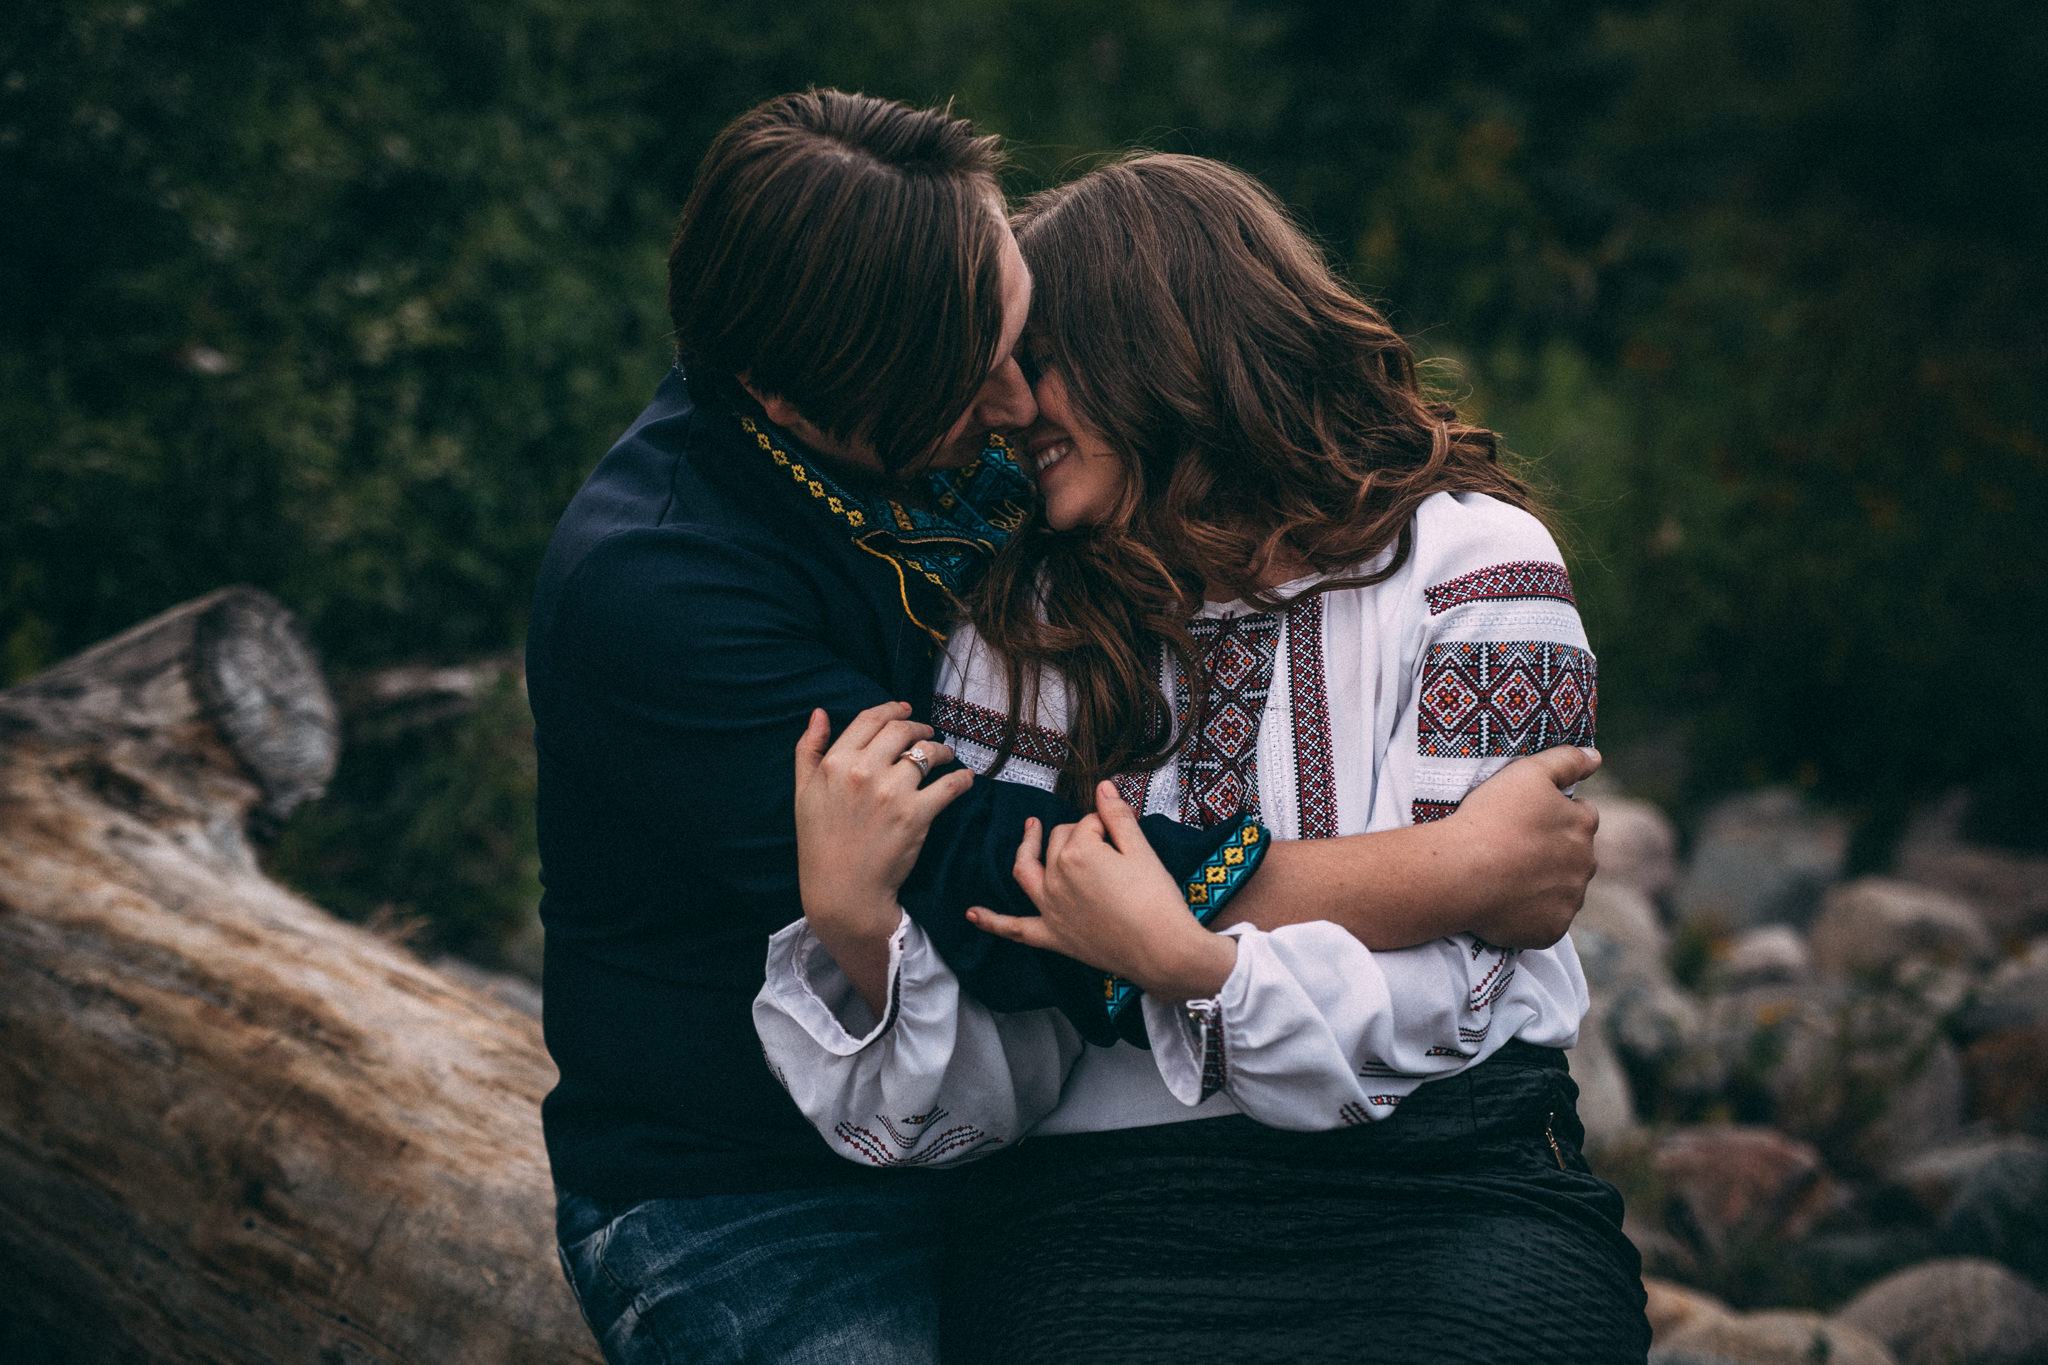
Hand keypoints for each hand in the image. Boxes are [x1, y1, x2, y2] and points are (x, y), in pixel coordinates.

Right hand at [794, 702, 972, 1010]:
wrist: (842, 892)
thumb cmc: (820, 843)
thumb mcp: (803, 792)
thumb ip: (808, 749)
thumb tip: (819, 713)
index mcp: (835, 762)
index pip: (869, 719)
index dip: (892, 709)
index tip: (906, 710)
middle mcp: (863, 771)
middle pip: (901, 731)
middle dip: (919, 727)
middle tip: (929, 734)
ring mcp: (891, 792)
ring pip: (927, 753)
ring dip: (942, 750)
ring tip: (946, 755)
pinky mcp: (916, 815)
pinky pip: (949, 785)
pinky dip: (962, 779)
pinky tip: (966, 780)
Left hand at [968, 782, 1236, 1002]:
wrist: (1164, 951)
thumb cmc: (1157, 900)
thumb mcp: (1142, 850)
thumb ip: (1117, 816)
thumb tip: (1103, 787)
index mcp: (1077, 852)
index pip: (1089, 824)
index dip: (1110, 827)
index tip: (1127, 838)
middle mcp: (1056, 877)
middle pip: (1060, 841)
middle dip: (1081, 835)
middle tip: (1110, 845)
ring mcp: (1050, 908)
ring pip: (1027, 870)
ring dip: (1025, 849)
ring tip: (1030, 830)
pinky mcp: (1052, 936)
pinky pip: (1015, 928)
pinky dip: (992, 921)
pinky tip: (972, 913)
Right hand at [1446, 746, 1600, 948]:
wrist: (1461, 872)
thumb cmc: (1491, 818)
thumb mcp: (1527, 773)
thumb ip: (1566, 760)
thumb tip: (1597, 756)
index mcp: (1584, 825)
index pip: (1581, 816)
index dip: (1553, 815)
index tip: (1525, 819)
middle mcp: (1585, 864)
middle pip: (1573, 856)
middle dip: (1551, 852)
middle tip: (1512, 849)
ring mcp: (1569, 900)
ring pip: (1561, 890)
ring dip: (1542, 884)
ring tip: (1504, 877)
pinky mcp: (1551, 930)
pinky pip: (1546, 922)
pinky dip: (1531, 914)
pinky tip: (1505, 903)